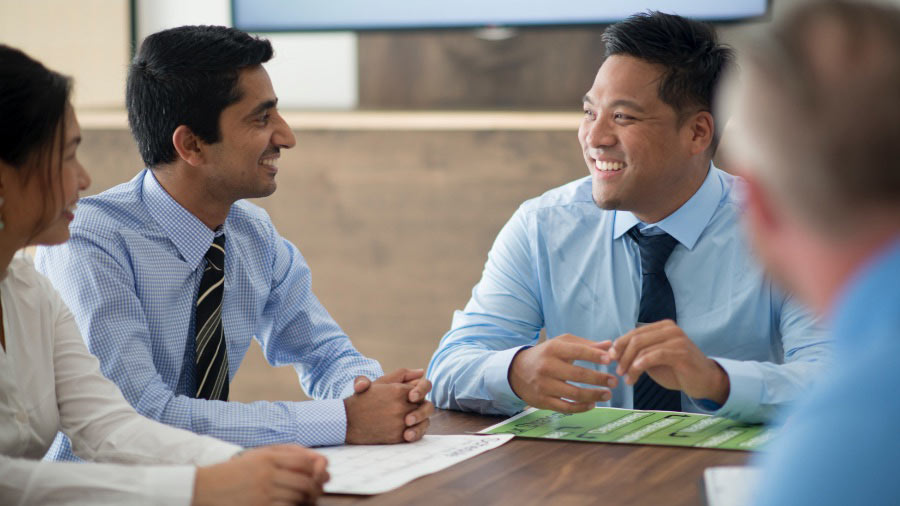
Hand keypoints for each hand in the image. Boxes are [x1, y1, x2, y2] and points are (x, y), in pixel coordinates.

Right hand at [192, 445, 328, 505]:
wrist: (203, 488)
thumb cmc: (233, 473)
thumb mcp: (257, 456)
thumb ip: (284, 453)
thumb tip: (314, 458)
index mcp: (268, 457)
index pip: (306, 461)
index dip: (319, 468)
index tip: (323, 475)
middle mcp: (268, 473)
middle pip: (306, 481)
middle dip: (317, 488)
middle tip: (317, 491)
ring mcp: (264, 492)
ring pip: (299, 497)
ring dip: (307, 500)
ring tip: (306, 500)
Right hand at [344, 374, 432, 443]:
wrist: (346, 421)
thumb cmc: (363, 399)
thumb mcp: (379, 382)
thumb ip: (401, 374)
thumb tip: (421, 372)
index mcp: (397, 390)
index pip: (422, 389)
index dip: (420, 392)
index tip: (413, 396)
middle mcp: (400, 406)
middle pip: (424, 405)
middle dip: (421, 406)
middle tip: (412, 408)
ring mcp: (399, 422)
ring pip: (423, 420)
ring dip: (420, 420)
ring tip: (410, 420)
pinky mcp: (397, 437)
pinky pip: (415, 434)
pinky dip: (416, 432)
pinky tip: (409, 430)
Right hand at [508, 334, 616, 412]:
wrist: (517, 371)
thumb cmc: (546, 355)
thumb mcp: (561, 344)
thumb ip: (586, 345)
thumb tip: (610, 346)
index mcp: (553, 349)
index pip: (577, 351)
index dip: (594, 355)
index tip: (610, 359)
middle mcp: (547, 367)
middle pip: (578, 374)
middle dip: (599, 378)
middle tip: (614, 381)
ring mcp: (544, 385)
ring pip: (574, 393)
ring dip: (594, 395)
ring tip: (608, 394)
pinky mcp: (543, 401)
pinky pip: (566, 407)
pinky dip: (581, 407)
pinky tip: (592, 404)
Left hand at [609, 319, 729, 403]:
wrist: (705, 382)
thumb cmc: (678, 371)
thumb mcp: (654, 360)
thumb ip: (638, 353)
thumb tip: (613, 354)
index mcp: (662, 327)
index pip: (634, 332)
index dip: (619, 345)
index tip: (610, 359)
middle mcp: (670, 329)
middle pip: (636, 338)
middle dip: (622, 355)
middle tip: (618, 371)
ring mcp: (676, 339)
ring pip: (642, 347)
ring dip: (630, 364)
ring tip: (627, 378)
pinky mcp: (680, 352)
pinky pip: (653, 356)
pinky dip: (640, 365)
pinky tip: (634, 375)